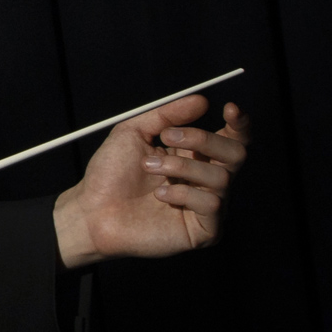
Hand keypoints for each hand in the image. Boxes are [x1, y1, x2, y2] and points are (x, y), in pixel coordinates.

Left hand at [54, 97, 249, 268]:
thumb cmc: (111, 173)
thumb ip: (167, 116)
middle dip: (203, 139)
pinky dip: (182, 194)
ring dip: (180, 166)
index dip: (238, 123)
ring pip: (222, 177)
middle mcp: (207, 180)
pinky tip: (160, 196)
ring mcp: (209, 206)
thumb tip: (202, 101)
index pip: (232, 139)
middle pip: (236, 153)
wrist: (93, 211)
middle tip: (168, 137)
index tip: (229, 107)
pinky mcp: (205, 230)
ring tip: (149, 167)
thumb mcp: (134, 132)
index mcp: (196, 156)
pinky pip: (212, 204)